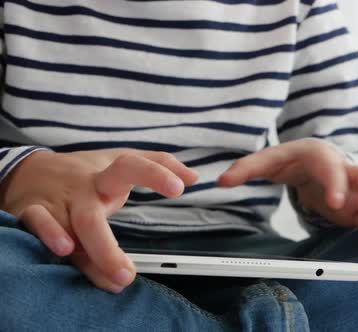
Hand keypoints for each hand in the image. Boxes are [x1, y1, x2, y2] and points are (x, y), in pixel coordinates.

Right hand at [0, 148, 197, 292]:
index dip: (155, 174)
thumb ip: (159, 164)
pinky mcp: (34, 211)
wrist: (30, 170)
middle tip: (130, 273)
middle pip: (93, 215)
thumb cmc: (86, 170)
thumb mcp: (120, 160)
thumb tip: (194, 176)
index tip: (180, 188)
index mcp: (106, 174)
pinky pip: (38, 222)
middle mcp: (83, 189)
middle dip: (109, 246)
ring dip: (93, 253)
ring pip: (72, 226)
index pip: (130, 166)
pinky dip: (49, 235)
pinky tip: (65, 252)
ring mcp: (59, 201)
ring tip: (117, 276)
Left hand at [217, 139, 357, 243]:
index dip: (334, 182)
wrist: (312, 157)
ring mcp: (354, 187)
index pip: (329, 166)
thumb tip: (220, 181)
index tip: (335, 202)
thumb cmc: (292, 158)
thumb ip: (246, 169)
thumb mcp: (268, 160)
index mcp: (320, 156)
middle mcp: (343, 169)